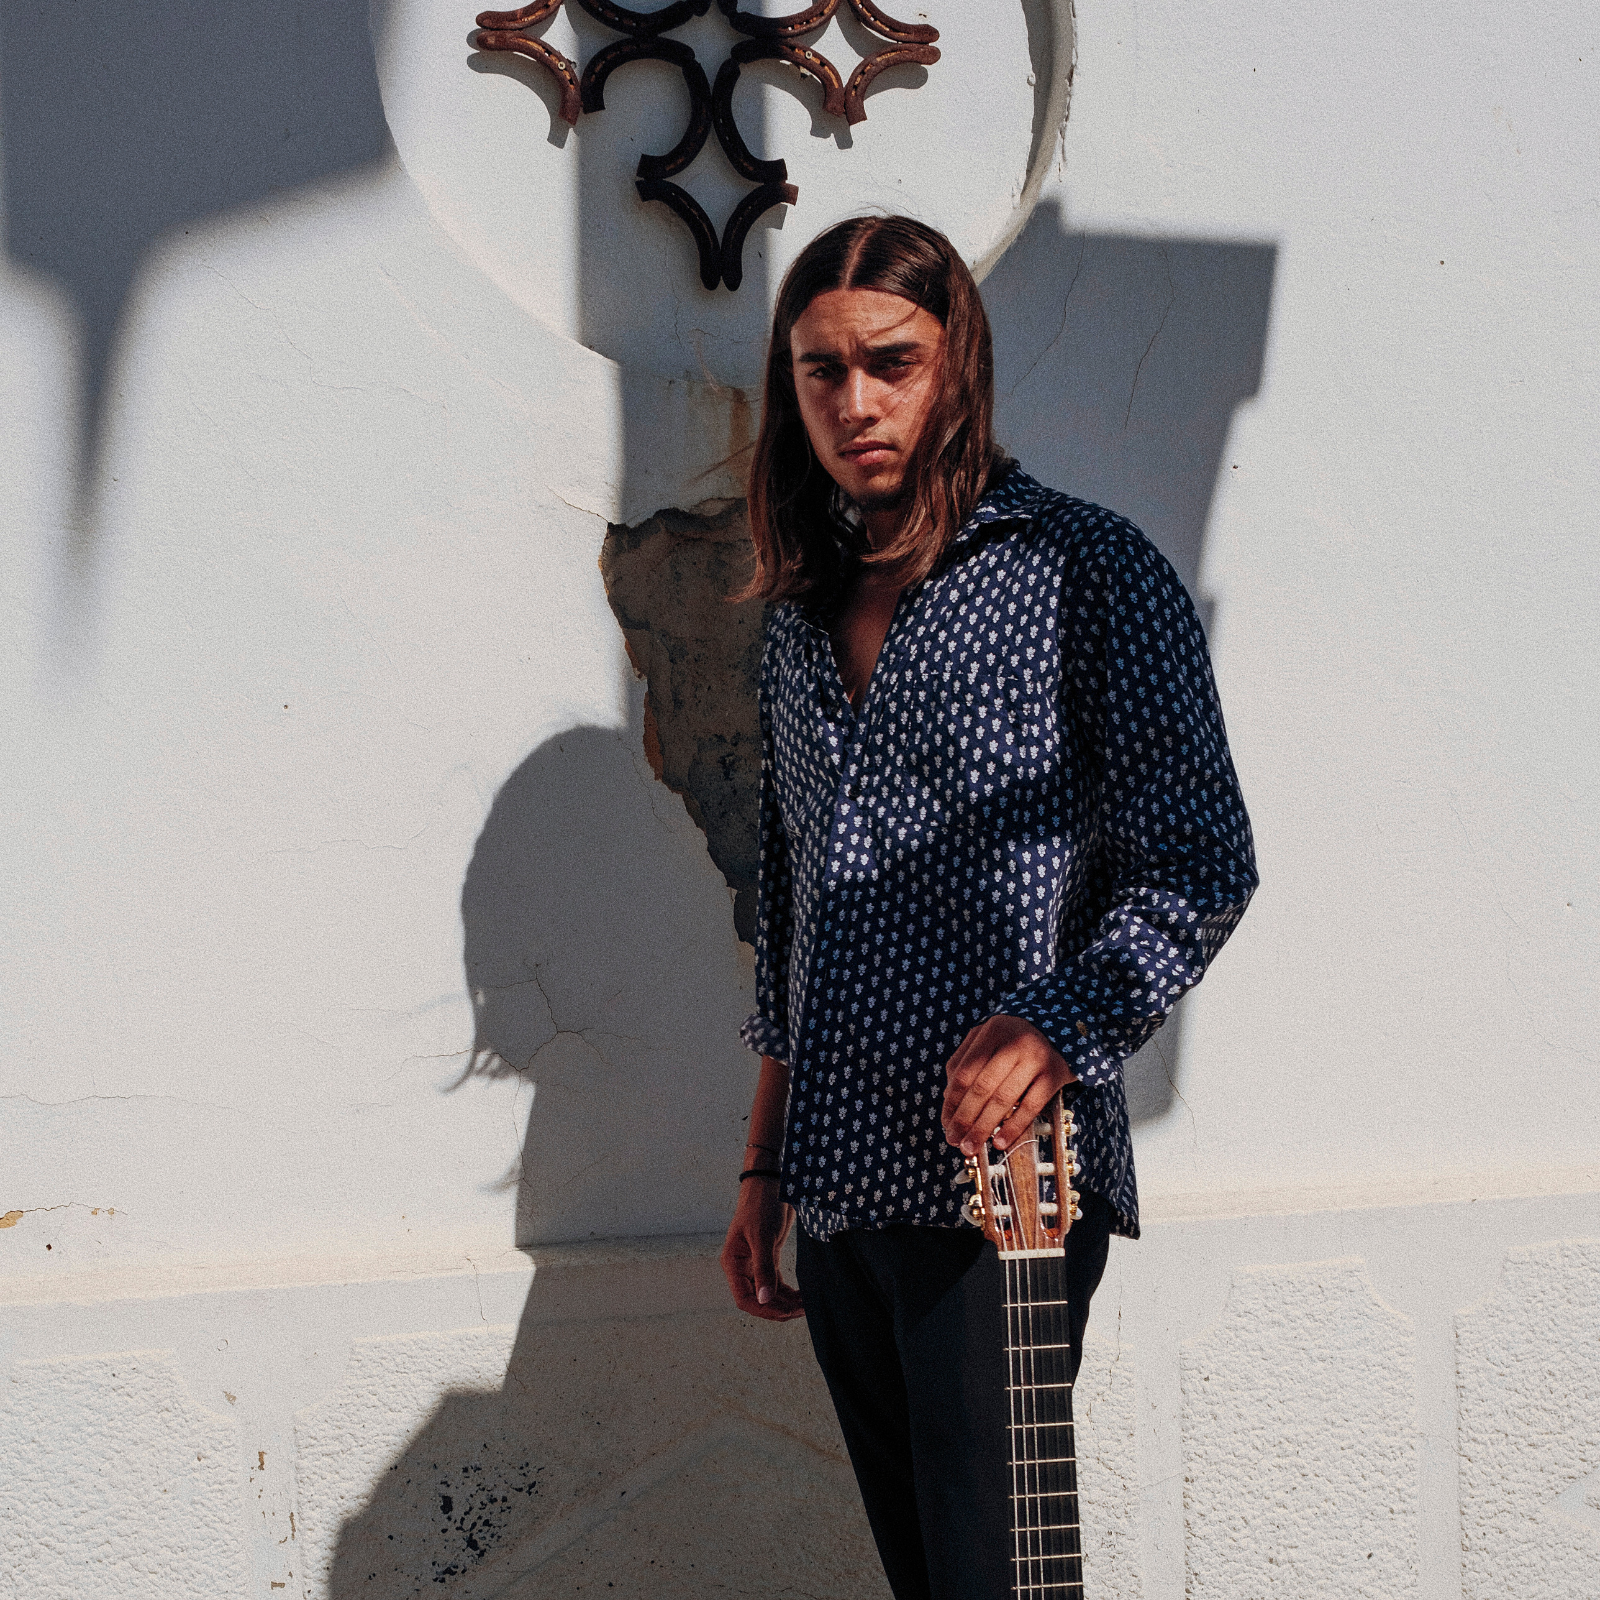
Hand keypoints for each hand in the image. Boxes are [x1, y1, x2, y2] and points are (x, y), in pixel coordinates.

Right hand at [720, 1180, 804, 1321]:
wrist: (770, 1183)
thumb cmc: (760, 1205)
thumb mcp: (763, 1237)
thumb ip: (764, 1268)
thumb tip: (764, 1299)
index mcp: (734, 1263)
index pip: (744, 1299)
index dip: (764, 1309)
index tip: (786, 1312)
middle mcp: (743, 1267)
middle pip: (758, 1300)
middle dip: (779, 1308)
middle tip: (802, 1309)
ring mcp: (756, 1263)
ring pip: (769, 1293)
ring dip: (786, 1301)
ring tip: (806, 1304)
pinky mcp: (769, 1257)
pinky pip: (777, 1282)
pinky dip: (789, 1291)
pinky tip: (803, 1296)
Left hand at [942, 1014, 1076, 1155]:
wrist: (1064, 1030)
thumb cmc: (1018, 1038)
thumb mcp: (991, 1037)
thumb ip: (967, 1060)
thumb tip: (949, 1097)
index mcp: (993, 1031)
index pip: (965, 1072)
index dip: (952, 1101)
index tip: (946, 1123)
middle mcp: (1014, 1043)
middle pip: (981, 1087)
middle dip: (964, 1118)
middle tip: (955, 1140)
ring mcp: (1036, 1059)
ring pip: (1003, 1099)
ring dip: (983, 1127)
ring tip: (971, 1146)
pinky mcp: (1054, 1075)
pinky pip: (1030, 1107)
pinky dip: (1013, 1127)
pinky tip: (999, 1142)